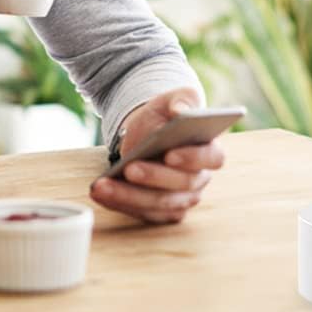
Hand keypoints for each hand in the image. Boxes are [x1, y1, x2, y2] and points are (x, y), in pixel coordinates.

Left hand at [90, 87, 225, 224]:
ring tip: (103, 186)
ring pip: (159, 204)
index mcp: (210, 150)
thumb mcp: (174, 99)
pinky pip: (142, 212)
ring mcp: (181, 198)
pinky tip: (99, 192)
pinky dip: (119, 204)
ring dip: (129, 196)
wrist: (147, 131)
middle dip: (154, 177)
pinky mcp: (161, 211)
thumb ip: (183, 100)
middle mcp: (199, 179)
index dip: (193, 158)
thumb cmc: (166, 116)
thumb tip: (180, 112)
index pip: (212, 158)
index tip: (170, 154)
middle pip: (182, 184)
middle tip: (130, 169)